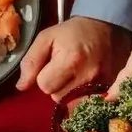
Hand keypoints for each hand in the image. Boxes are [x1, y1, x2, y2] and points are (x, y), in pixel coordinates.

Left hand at [16, 17, 131, 101]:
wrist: (106, 28)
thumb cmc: (73, 33)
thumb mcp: (46, 38)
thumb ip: (31, 61)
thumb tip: (21, 86)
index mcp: (70, 60)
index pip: (45, 86)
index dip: (43, 77)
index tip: (50, 67)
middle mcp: (88, 76)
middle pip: (58, 98)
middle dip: (56, 86)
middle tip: (63, 70)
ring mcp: (101, 85)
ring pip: (72, 104)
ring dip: (68, 94)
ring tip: (73, 77)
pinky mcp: (109, 90)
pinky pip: (87, 104)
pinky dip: (81, 97)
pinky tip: (83, 84)